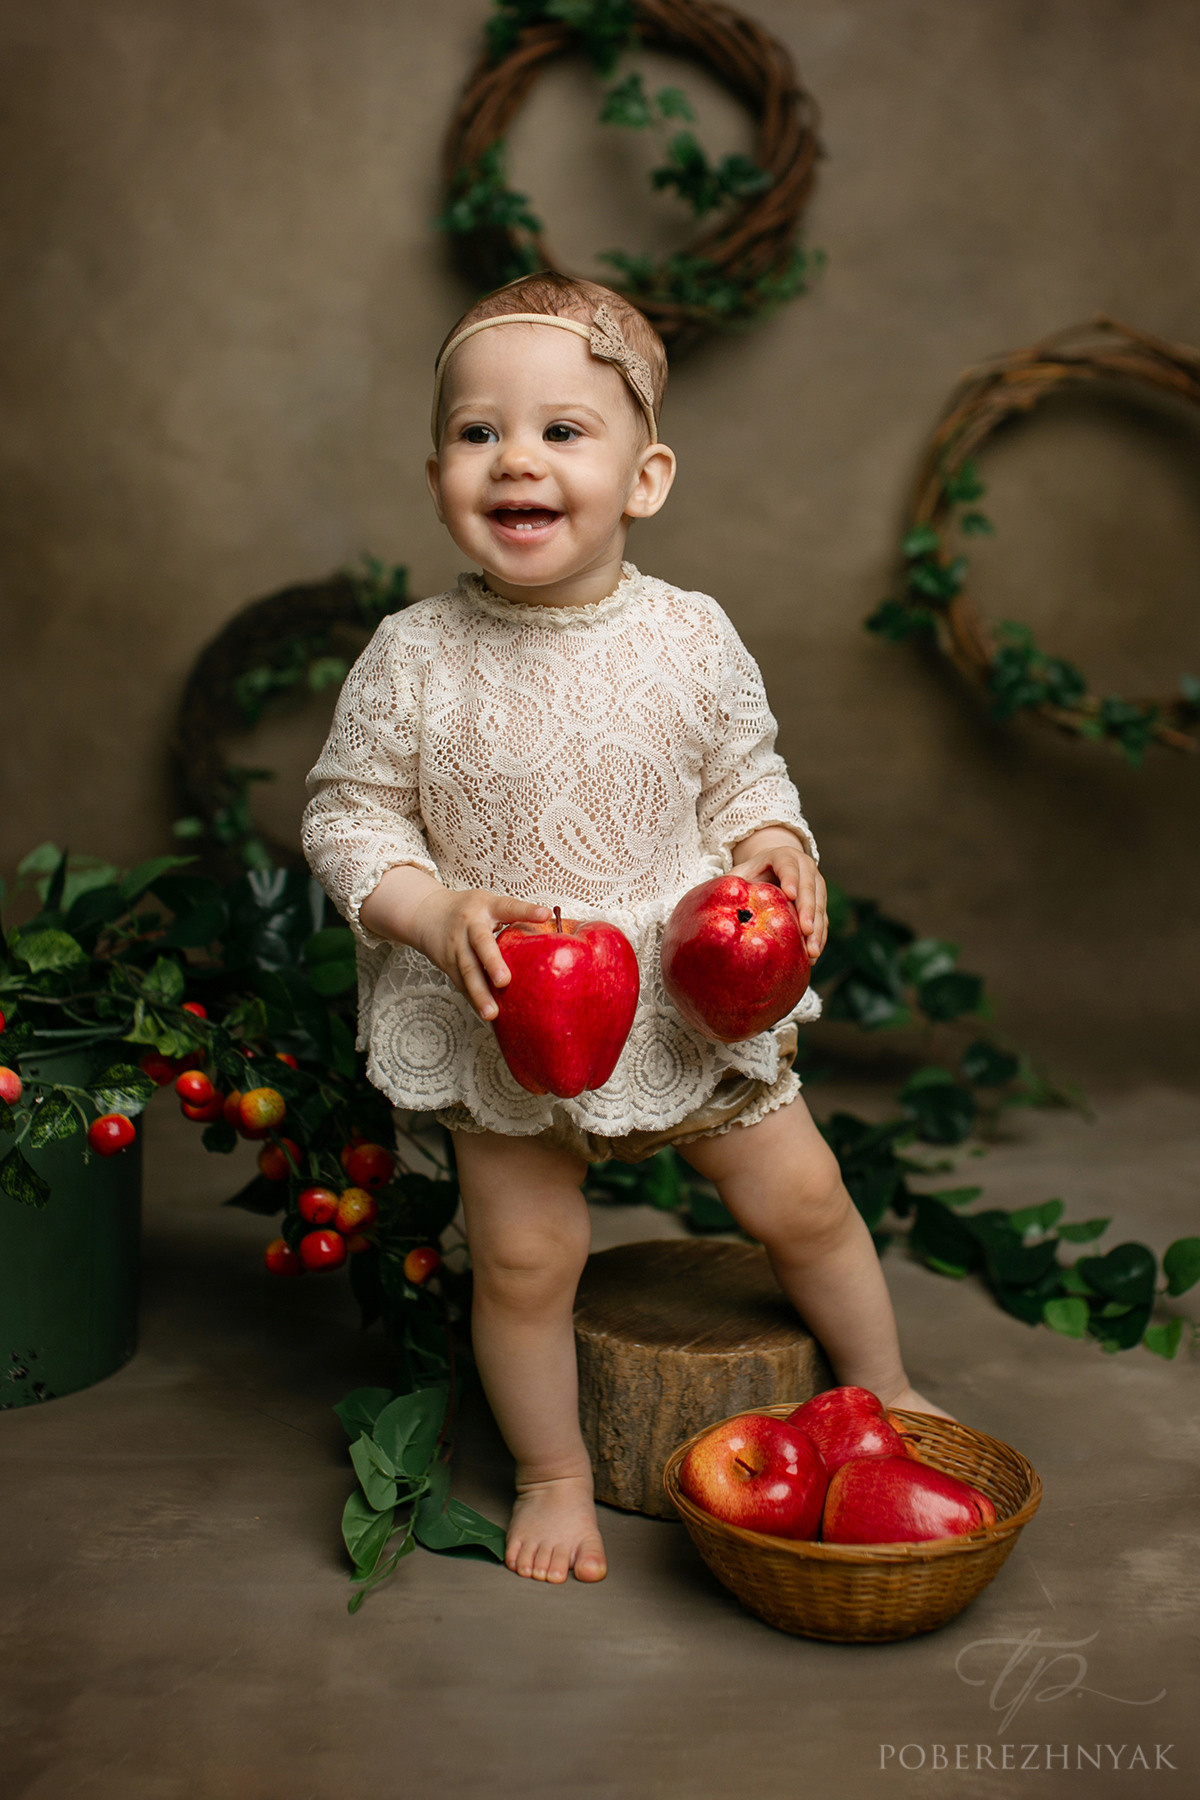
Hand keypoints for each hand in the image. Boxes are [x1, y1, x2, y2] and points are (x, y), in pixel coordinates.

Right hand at [405, 884, 552, 1020]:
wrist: (426, 914)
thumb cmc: (468, 909)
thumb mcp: (490, 903)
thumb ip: (516, 913)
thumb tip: (552, 924)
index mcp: (485, 908)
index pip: (508, 907)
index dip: (526, 911)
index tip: (544, 914)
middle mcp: (469, 926)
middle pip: (480, 944)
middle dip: (492, 963)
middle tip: (504, 981)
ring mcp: (456, 947)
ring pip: (467, 972)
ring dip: (479, 994)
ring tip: (492, 1013)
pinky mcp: (449, 966)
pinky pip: (462, 985)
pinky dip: (473, 1000)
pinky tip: (485, 1015)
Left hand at [730, 829, 826, 961]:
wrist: (773, 868)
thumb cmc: (752, 873)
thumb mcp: (741, 873)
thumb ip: (731, 883)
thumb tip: (714, 903)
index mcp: (784, 856)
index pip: (788, 866)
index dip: (791, 878)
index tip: (790, 895)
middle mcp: (805, 868)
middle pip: (810, 888)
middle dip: (809, 910)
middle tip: (806, 930)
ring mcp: (816, 884)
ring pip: (820, 906)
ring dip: (818, 929)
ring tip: (812, 952)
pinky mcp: (820, 902)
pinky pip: (823, 919)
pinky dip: (819, 937)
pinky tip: (812, 955)